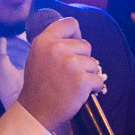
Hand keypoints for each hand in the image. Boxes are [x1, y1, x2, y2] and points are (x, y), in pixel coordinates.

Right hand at [19, 16, 104, 132]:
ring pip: (93, 62)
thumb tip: (76, 36)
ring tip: (73, 84)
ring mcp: (70, 64)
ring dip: (88, 74)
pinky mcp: (81, 80)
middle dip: (82, 59)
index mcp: (44, 40)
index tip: (74, 47)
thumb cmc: (38, 85)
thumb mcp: (37, 56)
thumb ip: (54, 43)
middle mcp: (57, 48)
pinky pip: (98, 80)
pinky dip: (94, 88)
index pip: (71, 23)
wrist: (36, 111)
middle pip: (85, 45)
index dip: (76, 35)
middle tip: (69, 74)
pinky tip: (81, 93)